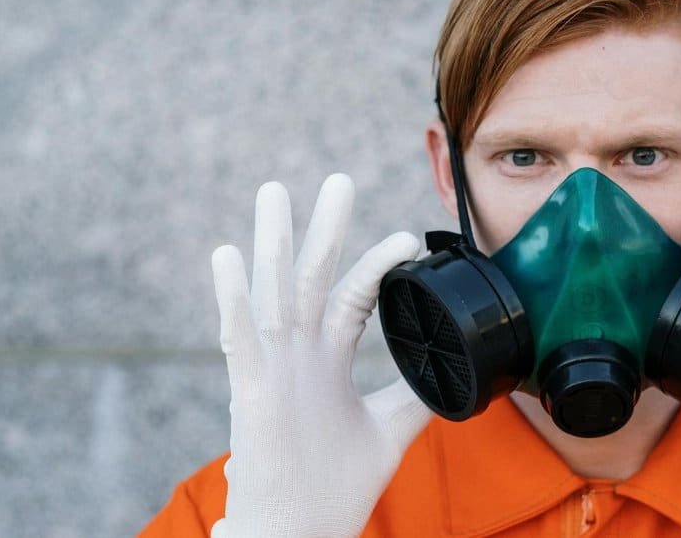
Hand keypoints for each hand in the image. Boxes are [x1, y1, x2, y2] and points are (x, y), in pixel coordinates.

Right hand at [210, 174, 429, 537]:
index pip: (354, 296)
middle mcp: (299, 354)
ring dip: (272, 243)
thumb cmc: (336, 485)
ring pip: (273, 293)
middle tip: (338, 179)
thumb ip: (416, 395)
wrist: (302, 532)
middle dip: (324, 228)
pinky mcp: (250, 393)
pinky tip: (225, 255)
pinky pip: (239, 338)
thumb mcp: (390, 429)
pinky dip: (232, 298)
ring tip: (272, 191)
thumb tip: (455, 371)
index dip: (377, 265)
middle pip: (313, 277)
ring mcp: (273, 368)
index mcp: (327, 358)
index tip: (408, 237)